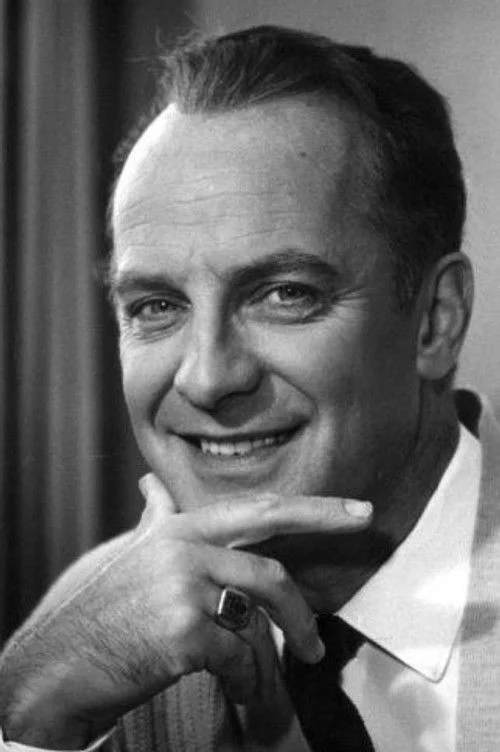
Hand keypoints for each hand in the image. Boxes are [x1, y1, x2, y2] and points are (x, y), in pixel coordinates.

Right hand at [0, 475, 371, 747]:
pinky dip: (248, 679)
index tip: (355, 509)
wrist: (63, 663)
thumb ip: (154, 519)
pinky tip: (241, 691)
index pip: (256, 509)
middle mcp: (184, 546)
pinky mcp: (183, 628)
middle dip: (317, 548)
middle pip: (268, 551)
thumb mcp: (132, 555)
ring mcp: (183, 584)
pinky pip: (239, 654)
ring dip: (290, 635)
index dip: (310, 507)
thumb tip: (153, 487)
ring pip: (261, 606)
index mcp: (179, 528)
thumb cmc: (106, 611)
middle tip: (352, 559)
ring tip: (304, 658)